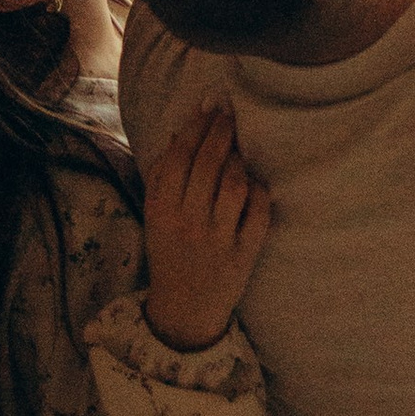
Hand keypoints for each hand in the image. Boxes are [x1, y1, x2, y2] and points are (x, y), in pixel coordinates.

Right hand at [142, 102, 272, 351]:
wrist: (183, 310)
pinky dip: (260, 191)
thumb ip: (161, 175)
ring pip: (235, 184)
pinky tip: (256, 182)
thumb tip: (179, 131)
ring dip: (240, 159)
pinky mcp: (244, 255)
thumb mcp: (154, 215)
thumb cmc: (169, 251)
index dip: (196, 125)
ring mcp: (217, 240)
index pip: (179, 156)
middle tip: (230, 114)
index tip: (209, 105)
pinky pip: (259, 213)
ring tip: (239, 149)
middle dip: (222, 131)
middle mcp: (188, 223)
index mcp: (161, 210)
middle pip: (208, 164)